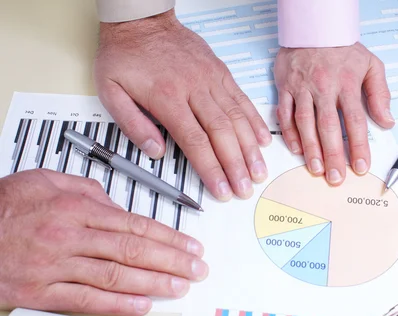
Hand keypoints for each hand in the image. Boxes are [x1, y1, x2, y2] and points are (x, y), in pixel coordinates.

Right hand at [0, 170, 207, 315]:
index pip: (136, 225)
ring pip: (116, 275)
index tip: (190, 246)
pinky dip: (117, 303)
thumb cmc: (4, 206)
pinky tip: (141, 304)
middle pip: (133, 251)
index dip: (169, 237)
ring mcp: (56, 266)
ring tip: (180, 286)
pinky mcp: (41, 291)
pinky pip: (85, 300)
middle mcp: (70, 237)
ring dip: (154, 283)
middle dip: (172, 261)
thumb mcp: (45, 180)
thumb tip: (117, 203)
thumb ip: (86, 188)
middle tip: (196, 269)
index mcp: (76, 209)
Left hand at [94, 10, 271, 201]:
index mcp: (167, 97)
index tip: (222, 189)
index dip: (211, 169)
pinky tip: (262, 140)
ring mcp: (211, 79)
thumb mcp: (110, 90)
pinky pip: (242, 99)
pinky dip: (255, 121)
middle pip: (222, 133)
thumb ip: (132, 124)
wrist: (140, 19)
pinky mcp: (220, 72)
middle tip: (245, 188)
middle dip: (236, 165)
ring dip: (250, 148)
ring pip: (237, 118)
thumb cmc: (125, 54)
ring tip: (259, 171)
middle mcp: (194, 88)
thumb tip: (155, 152)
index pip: (195, 141)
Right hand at [274, 43, 394, 185]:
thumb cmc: (343, 48)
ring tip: (316, 169)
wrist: (313, 27)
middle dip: (333, 154)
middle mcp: (323, 87)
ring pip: (305, 122)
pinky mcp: (285, 88)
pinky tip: (297, 149)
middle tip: (336, 177)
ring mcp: (302, 89)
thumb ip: (379, 94)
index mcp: (346, 83)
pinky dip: (289, 133)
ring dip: (310, 148)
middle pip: (328, 126)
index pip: (355, 120)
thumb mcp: (371, 65)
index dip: (358, 146)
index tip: (361, 166)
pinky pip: (285, 114)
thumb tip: (387, 121)